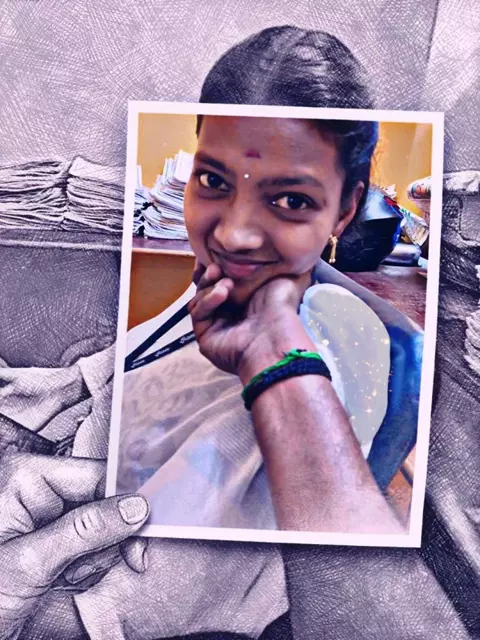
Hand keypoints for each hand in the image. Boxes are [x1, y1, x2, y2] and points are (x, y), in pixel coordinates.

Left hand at [0, 453, 149, 638]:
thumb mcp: (30, 562)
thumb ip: (85, 531)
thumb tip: (134, 508)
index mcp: (26, 477)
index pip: (94, 475)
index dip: (121, 503)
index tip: (141, 530)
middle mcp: (37, 489)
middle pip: (101, 501)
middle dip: (101, 539)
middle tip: (81, 567)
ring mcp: (43, 515)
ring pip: (99, 526)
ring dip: (91, 558)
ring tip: (62, 576)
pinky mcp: (49, 538)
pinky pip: (88, 543)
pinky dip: (84, 566)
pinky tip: (63, 578)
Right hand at [189, 261, 312, 377]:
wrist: (275, 338)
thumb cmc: (281, 308)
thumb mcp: (286, 276)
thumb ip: (283, 261)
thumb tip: (293, 246)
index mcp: (244, 298)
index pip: (220, 277)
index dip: (216, 263)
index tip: (215, 250)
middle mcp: (228, 312)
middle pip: (205, 286)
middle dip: (208, 273)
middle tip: (217, 265)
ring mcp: (214, 325)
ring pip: (198, 298)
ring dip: (210, 286)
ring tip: (227, 283)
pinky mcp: (204, 336)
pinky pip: (198, 313)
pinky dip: (208, 301)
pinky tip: (222, 294)